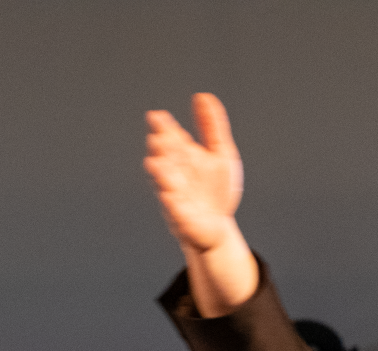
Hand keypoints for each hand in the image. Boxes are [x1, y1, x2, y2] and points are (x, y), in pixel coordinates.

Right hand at [144, 93, 256, 316]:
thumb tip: (203, 96)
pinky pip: (173, 209)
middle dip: (160, 148)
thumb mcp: (221, 153)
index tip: (157, 116)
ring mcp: (175, 194)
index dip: (164, 127)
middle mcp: (176, 173)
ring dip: (160, 173)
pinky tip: (168, 194)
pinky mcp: (180, 217)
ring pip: (164, 182)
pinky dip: (170, 202)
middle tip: (158, 137)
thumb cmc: (217, 190)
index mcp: (184, 156)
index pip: (172, 137)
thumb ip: (212, 126)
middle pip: (166, 157)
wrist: (218, 226)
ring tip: (156, 163)